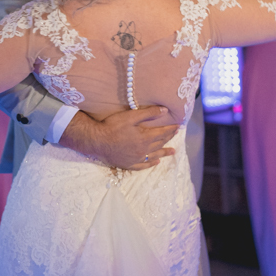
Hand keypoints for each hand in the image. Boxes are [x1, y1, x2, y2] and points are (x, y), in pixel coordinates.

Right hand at [59, 106, 178, 169]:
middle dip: (169, 138)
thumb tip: (165, 110)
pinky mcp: (129, 164)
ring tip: (173, 151)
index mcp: (145, 138)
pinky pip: (143, 165)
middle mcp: (144, 150)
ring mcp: (136, 159)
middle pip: (160, 143)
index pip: (162, 133)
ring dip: (164, 152)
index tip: (178, 126)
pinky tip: (156, 162)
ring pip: (154, 155)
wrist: (97, 141)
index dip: (170, 129)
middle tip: (176, 134)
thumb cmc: (112, 126)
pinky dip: (151, 164)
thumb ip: (149, 113)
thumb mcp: (131, 116)